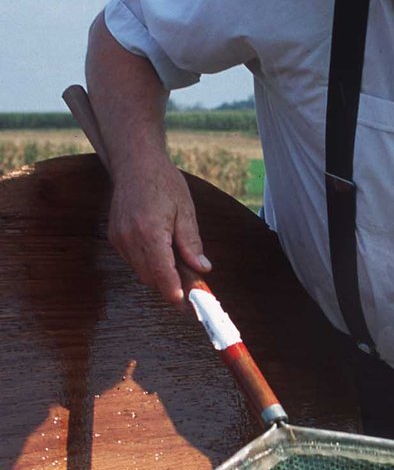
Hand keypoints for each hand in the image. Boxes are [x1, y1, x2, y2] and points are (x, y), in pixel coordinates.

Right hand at [107, 157, 210, 304]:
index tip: (187, 305)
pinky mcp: (116, 238)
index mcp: (150, 231)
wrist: (135, 164)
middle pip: (150, 278)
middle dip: (170, 289)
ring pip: (141, 272)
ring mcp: (120, 239)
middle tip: (193, 294)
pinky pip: (134, 262)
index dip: (174, 292)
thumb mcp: (185, 210)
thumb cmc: (163, 183)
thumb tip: (202, 268)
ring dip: (160, 278)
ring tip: (182, 277)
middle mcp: (130, 238)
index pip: (161, 272)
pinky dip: (149, 266)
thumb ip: (191, 243)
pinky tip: (164, 260)